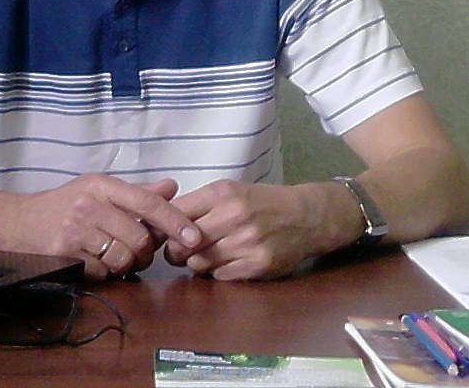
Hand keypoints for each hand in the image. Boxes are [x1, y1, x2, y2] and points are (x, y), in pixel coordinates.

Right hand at [10, 174, 202, 279]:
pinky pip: (102, 272)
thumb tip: (172, 187)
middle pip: (138, 236)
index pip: (148, 201)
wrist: (18, 222)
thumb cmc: (66, 204)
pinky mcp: (64, 254)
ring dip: (126, 263)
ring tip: (118, 256)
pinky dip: (105, 272)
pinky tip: (96, 262)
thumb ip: (138, 192)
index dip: (174, 220)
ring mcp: (76, 230)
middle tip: (141, 252)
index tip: (194, 237)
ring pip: (122, 256)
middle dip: (146, 251)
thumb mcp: (100, 189)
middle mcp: (90, 204)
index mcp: (103, 185)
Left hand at [164, 181, 342, 280]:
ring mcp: (246, 241)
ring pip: (199, 263)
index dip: (166, 227)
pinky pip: (220, 277)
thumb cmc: (262, 203)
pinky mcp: (257, 265)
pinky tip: (230, 262)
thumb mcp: (231, 191)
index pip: (176, 213)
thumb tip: (162, 226)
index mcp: (223, 193)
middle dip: (178, 251)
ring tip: (211, 254)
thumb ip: (199, 205)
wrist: (306, 216)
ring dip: (199, 263)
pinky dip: (219, 273)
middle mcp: (234, 215)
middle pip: (183, 244)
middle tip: (184, 250)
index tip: (166, 234)